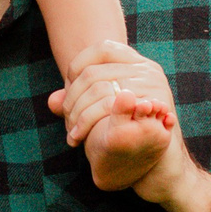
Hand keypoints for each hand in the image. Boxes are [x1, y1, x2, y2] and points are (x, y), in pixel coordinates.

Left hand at [46, 42, 183, 198]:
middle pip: (94, 73)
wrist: (158, 162)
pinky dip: (87, 122)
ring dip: (78, 114)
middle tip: (66, 123)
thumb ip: (77, 102)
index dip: (77, 66)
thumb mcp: (101, 112)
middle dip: (72, 99)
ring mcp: (153, 86)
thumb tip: (52, 102)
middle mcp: (148, 69)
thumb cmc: (128, 132)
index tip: (68, 92)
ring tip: (71, 134)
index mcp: (137, 63)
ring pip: (99, 90)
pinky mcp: (154, 106)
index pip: (101, 49)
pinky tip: (78, 137)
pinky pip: (110, 107)